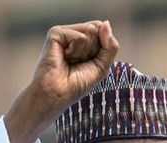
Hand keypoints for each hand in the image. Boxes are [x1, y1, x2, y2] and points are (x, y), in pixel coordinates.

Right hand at [5, 20, 118, 142]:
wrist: (57, 94)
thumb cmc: (77, 83)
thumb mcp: (102, 65)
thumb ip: (110, 45)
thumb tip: (106, 23)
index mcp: (85, 40)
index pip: (104, 31)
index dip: (103, 48)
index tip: (88, 62)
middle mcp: (74, 33)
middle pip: (98, 28)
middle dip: (94, 50)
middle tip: (78, 62)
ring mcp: (65, 32)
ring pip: (91, 30)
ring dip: (85, 52)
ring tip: (70, 60)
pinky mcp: (56, 33)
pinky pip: (80, 36)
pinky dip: (76, 51)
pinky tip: (63, 57)